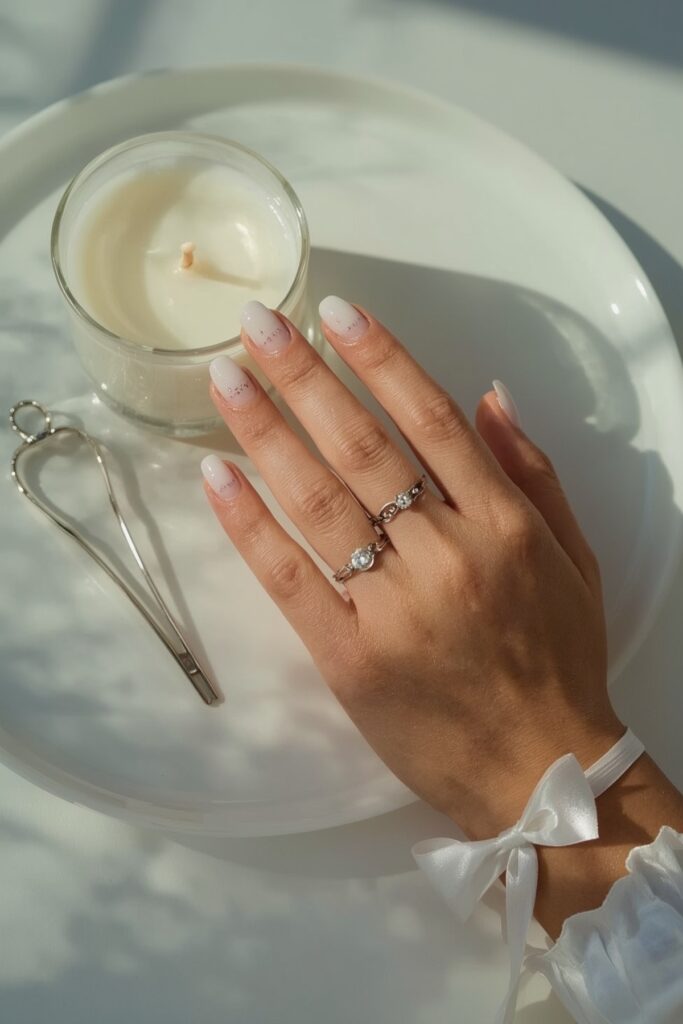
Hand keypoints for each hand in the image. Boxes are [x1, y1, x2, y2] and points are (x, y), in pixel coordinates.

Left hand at [201, 296, 623, 843]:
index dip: (379, 358)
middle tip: (255, 323)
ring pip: (320, 500)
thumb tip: (488, 392)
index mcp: (502, 523)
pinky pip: (290, 577)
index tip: (333, 312)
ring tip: (225, 379)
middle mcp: (447, 554)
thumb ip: (533, 471)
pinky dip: (251, 523)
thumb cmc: (559, 658)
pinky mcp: (349, 657)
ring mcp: (393, 606)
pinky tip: (216, 475)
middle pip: (363, 445)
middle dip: (304, 376)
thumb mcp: (572, 556)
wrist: (540, 769)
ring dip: (266, 431)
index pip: (430, 418)